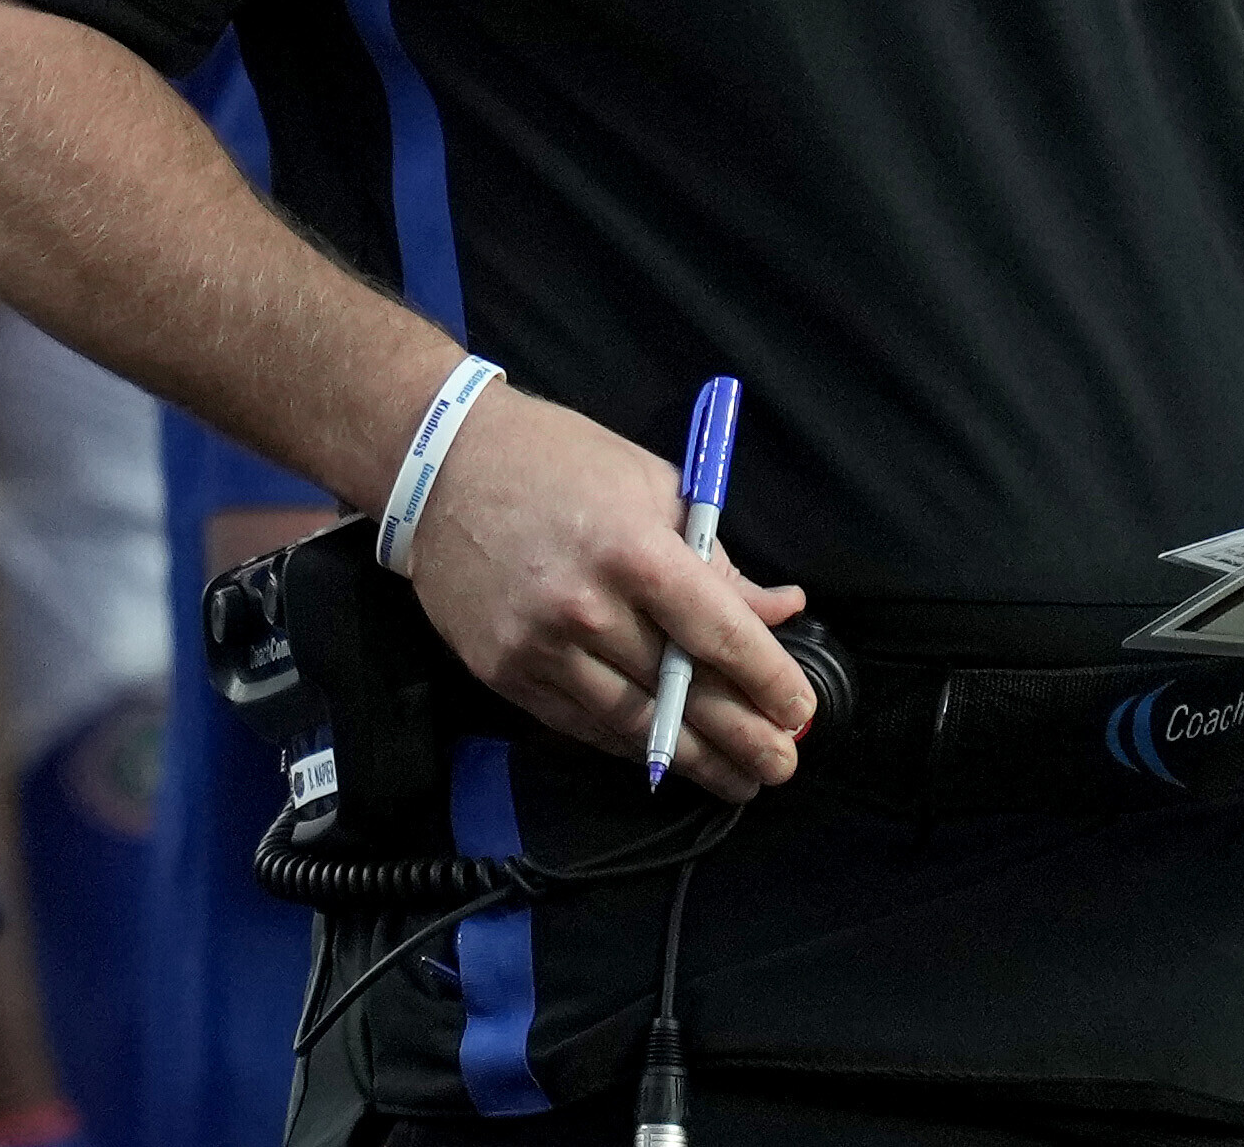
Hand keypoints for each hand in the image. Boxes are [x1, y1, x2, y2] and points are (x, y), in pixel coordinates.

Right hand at [406, 382, 817, 800]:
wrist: (444, 467)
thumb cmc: (563, 462)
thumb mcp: (656, 487)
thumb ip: (717, 559)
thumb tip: (779, 609)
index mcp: (634, 551)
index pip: (717, 632)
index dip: (766, 679)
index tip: (799, 710)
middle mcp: (587, 609)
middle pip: (679, 691)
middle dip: (740, 738)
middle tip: (781, 767)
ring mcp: (539, 647)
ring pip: (630, 721)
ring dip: (691, 759)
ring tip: (736, 781)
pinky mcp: (503, 673)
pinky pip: (578, 722)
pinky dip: (627, 743)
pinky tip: (665, 759)